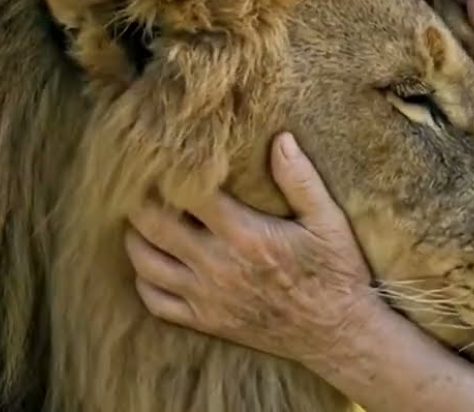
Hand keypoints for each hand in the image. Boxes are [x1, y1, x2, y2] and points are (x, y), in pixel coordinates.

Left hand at [125, 133, 374, 370]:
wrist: (337, 335)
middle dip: (141, 199)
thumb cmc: (335, 272)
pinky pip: (157, 302)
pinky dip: (143, 280)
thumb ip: (300, 179)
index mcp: (244, 234)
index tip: (164, 151)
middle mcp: (217, 266)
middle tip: (137, 177)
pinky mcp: (206, 321)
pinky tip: (149, 261)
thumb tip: (280, 138)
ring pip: (147, 264)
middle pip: (156, 226)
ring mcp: (207, 297)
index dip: (171, 171)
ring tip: (138, 214)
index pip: (190, 195)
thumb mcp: (327, 220)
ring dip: (136, 236)